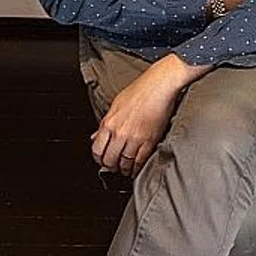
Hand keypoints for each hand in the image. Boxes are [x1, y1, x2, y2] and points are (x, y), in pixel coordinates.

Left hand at [91, 55, 196, 176]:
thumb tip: (95, 136)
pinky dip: (137, 167)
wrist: (159, 85)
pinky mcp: (149, 140)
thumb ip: (105, 123)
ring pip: (125, 162)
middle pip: (110, 159)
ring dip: (125, 169)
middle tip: (115, 168)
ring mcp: (134, 137)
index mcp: (108, 122)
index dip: (99, 160)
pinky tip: (137, 168)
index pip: (97, 150)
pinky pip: (140, 160)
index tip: (103, 161)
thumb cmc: (140, 91)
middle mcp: (119, 132)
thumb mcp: (116, 105)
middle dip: (111, 167)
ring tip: (126, 170)